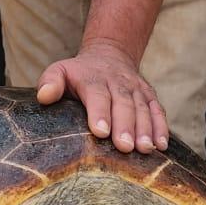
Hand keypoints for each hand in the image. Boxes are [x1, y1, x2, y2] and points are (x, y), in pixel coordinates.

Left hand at [36, 42, 167, 152]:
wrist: (110, 55)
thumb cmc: (79, 74)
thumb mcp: (60, 70)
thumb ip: (50, 82)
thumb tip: (43, 96)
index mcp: (93, 79)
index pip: (97, 95)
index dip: (99, 113)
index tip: (100, 131)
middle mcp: (117, 83)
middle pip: (123, 104)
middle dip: (125, 126)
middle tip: (125, 147)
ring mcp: (136, 90)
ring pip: (142, 109)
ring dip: (145, 129)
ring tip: (144, 149)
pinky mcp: (149, 96)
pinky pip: (157, 111)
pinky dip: (161, 127)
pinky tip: (161, 145)